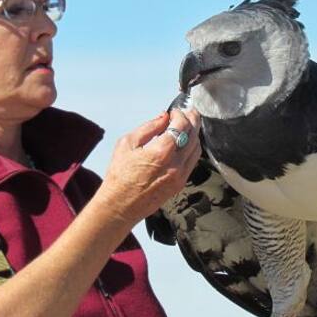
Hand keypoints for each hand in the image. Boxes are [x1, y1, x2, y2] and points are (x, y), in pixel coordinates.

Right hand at [94, 109, 201, 226]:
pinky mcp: (180, 184)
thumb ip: (149, 127)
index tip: (175, 110)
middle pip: (193, 136)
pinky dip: (192, 148)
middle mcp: (175, 164)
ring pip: (196, 149)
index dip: (181, 114)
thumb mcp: (127, 143)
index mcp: (161, 152)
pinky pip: (193, 161)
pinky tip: (185, 142)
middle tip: (188, 112)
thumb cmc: (120, 175)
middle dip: (192, 120)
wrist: (120, 205)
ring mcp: (180, 175)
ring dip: (194, 134)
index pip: (182, 126)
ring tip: (188, 125)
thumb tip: (164, 117)